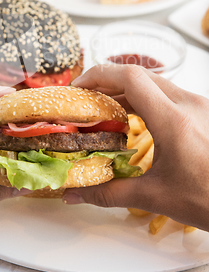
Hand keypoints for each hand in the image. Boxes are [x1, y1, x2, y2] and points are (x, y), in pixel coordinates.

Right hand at [63, 64, 208, 231]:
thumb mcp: (156, 196)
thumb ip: (109, 192)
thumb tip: (74, 193)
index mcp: (174, 120)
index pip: (131, 78)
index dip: (99, 75)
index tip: (78, 88)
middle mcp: (189, 104)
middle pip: (140, 75)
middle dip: (107, 82)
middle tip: (86, 99)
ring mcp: (200, 105)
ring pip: (155, 83)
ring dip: (126, 91)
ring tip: (105, 110)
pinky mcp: (204, 111)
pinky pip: (168, 94)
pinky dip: (145, 99)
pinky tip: (135, 119)